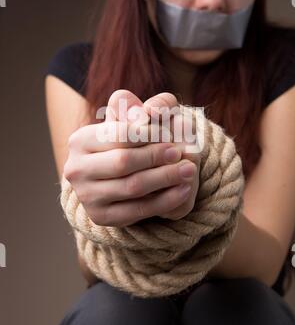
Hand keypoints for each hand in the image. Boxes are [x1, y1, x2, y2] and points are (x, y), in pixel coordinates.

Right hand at [63, 90, 200, 226]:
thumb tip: (150, 111)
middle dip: (156, 156)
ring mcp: (86, 196)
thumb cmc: (126, 140)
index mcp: (79, 140)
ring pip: (132, 187)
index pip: (119, 135)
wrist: (114, 175)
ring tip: (189, 170)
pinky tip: (184, 190)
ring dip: (165, 178)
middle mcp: (76, 169)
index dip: (149, 134)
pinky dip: (164, 200)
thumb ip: (136, 107)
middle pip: (123, 162)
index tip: (171, 134)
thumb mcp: (129, 117)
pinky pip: (137, 210)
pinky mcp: (100, 217)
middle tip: (181, 153)